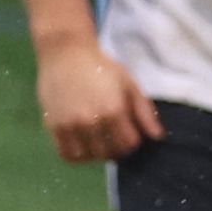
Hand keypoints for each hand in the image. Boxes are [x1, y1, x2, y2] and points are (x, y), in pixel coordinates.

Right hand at [35, 40, 160, 163]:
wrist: (65, 53)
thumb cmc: (100, 67)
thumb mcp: (128, 83)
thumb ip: (144, 111)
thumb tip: (157, 136)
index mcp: (114, 109)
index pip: (130, 144)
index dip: (132, 141)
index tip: (128, 132)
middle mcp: (92, 121)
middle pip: (110, 153)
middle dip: (116, 148)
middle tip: (113, 137)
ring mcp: (71, 125)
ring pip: (89, 157)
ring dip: (97, 153)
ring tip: (98, 141)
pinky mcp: (54, 127)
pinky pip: (67, 155)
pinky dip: (77, 155)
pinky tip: (82, 144)